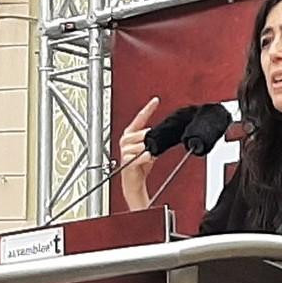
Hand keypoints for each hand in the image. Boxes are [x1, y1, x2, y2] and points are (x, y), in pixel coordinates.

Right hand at [117, 96, 159, 211]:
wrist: (133, 181)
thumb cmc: (140, 166)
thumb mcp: (148, 148)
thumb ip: (151, 139)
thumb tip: (157, 132)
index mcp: (130, 134)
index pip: (140, 118)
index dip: (148, 108)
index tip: (156, 100)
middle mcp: (126, 139)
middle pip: (143, 133)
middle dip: (149, 141)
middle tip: (150, 149)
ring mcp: (125, 149)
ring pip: (142, 144)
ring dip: (148, 151)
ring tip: (146, 157)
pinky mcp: (126, 160)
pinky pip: (140, 155)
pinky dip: (145, 158)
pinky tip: (146, 159)